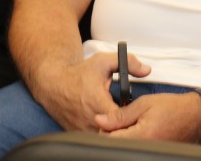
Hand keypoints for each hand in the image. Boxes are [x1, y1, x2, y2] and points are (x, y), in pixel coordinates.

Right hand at [33, 49, 150, 131]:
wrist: (54, 83)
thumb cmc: (79, 73)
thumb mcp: (103, 61)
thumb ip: (127, 63)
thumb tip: (146, 70)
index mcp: (98, 102)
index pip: (122, 119)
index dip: (133, 117)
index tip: (136, 110)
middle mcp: (90, 120)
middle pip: (116, 131)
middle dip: (126, 125)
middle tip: (129, 116)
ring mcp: (83, 129)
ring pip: (106, 137)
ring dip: (114, 130)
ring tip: (118, 119)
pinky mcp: (78, 134)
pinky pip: (96, 138)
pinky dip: (103, 133)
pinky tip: (106, 123)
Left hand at [95, 91, 200, 142]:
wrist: (194, 116)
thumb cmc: (172, 107)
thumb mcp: (144, 104)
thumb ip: (120, 115)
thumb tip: (100, 120)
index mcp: (141, 136)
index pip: (110, 139)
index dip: (105, 128)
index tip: (109, 119)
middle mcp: (146, 148)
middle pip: (117, 145)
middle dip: (114, 134)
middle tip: (123, 121)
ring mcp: (150, 152)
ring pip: (126, 147)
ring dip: (125, 137)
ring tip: (135, 125)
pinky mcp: (154, 153)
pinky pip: (136, 149)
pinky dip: (135, 140)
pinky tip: (141, 131)